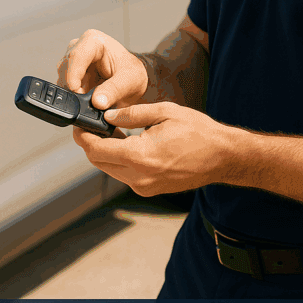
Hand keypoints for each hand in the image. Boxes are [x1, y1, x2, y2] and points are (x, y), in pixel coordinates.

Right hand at [56, 28, 148, 110]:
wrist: (131, 80)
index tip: (77, 92)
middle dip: (73, 87)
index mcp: (93, 41)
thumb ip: (114, 90)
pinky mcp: (69, 74)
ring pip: (62, 78)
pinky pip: (64, 87)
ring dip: (73, 93)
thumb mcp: (130, 81)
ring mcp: (72, 61)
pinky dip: (73, 97)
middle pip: (66, 68)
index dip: (74, 75)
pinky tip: (86, 101)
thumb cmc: (132, 73)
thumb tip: (98, 102)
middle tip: (87, 103)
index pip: (76, 56)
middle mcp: (79, 47)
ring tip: (91, 102)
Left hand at [72, 101, 234, 195]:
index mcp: (140, 156)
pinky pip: (124, 175)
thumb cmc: (199, 132)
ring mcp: (144, 187)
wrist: (223, 157)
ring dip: (105, 152)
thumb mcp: (164, 112)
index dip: (83, 136)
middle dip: (91, 143)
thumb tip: (107, 115)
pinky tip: (126, 143)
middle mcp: (139, 177)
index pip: (96, 149)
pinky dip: (119, 159)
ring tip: (110, 130)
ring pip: (110, 169)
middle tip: (91, 124)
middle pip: (98, 162)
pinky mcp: (149, 190)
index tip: (79, 124)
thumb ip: (132, 113)